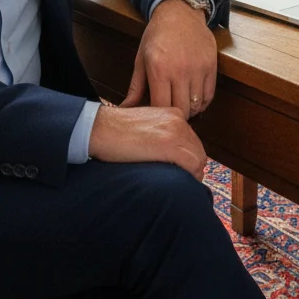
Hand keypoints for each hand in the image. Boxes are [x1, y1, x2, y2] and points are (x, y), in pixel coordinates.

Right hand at [88, 103, 206, 179]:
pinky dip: (189, 177)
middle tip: (183, 182)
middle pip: (198, 151)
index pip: (193, 141)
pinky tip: (178, 182)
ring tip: (180, 185)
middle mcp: (178, 120)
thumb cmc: (116, 131)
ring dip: (192, 175)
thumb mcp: (146, 126)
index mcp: (173, 114)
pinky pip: (191, 165)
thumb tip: (172, 156)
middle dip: (193, 169)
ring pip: (198, 159)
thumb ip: (162, 135)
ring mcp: (174, 132)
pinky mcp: (168, 145)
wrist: (100, 128)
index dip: (190, 159)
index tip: (182, 172)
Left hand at [120, 0, 217, 118]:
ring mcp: (198, 68)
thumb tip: (124, 110)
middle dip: (175, 117)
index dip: (158, 117)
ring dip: (189, 111)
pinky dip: (201, 103)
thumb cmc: (157, 35)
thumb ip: (135, 88)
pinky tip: (193, 99)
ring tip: (181, 106)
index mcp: (159, 69)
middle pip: (181, 110)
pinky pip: (209, 95)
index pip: (161, 107)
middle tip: (169, 116)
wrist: (180, 12)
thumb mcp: (141, 59)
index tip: (155, 118)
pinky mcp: (211, 66)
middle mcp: (180, 70)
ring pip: (197, 105)